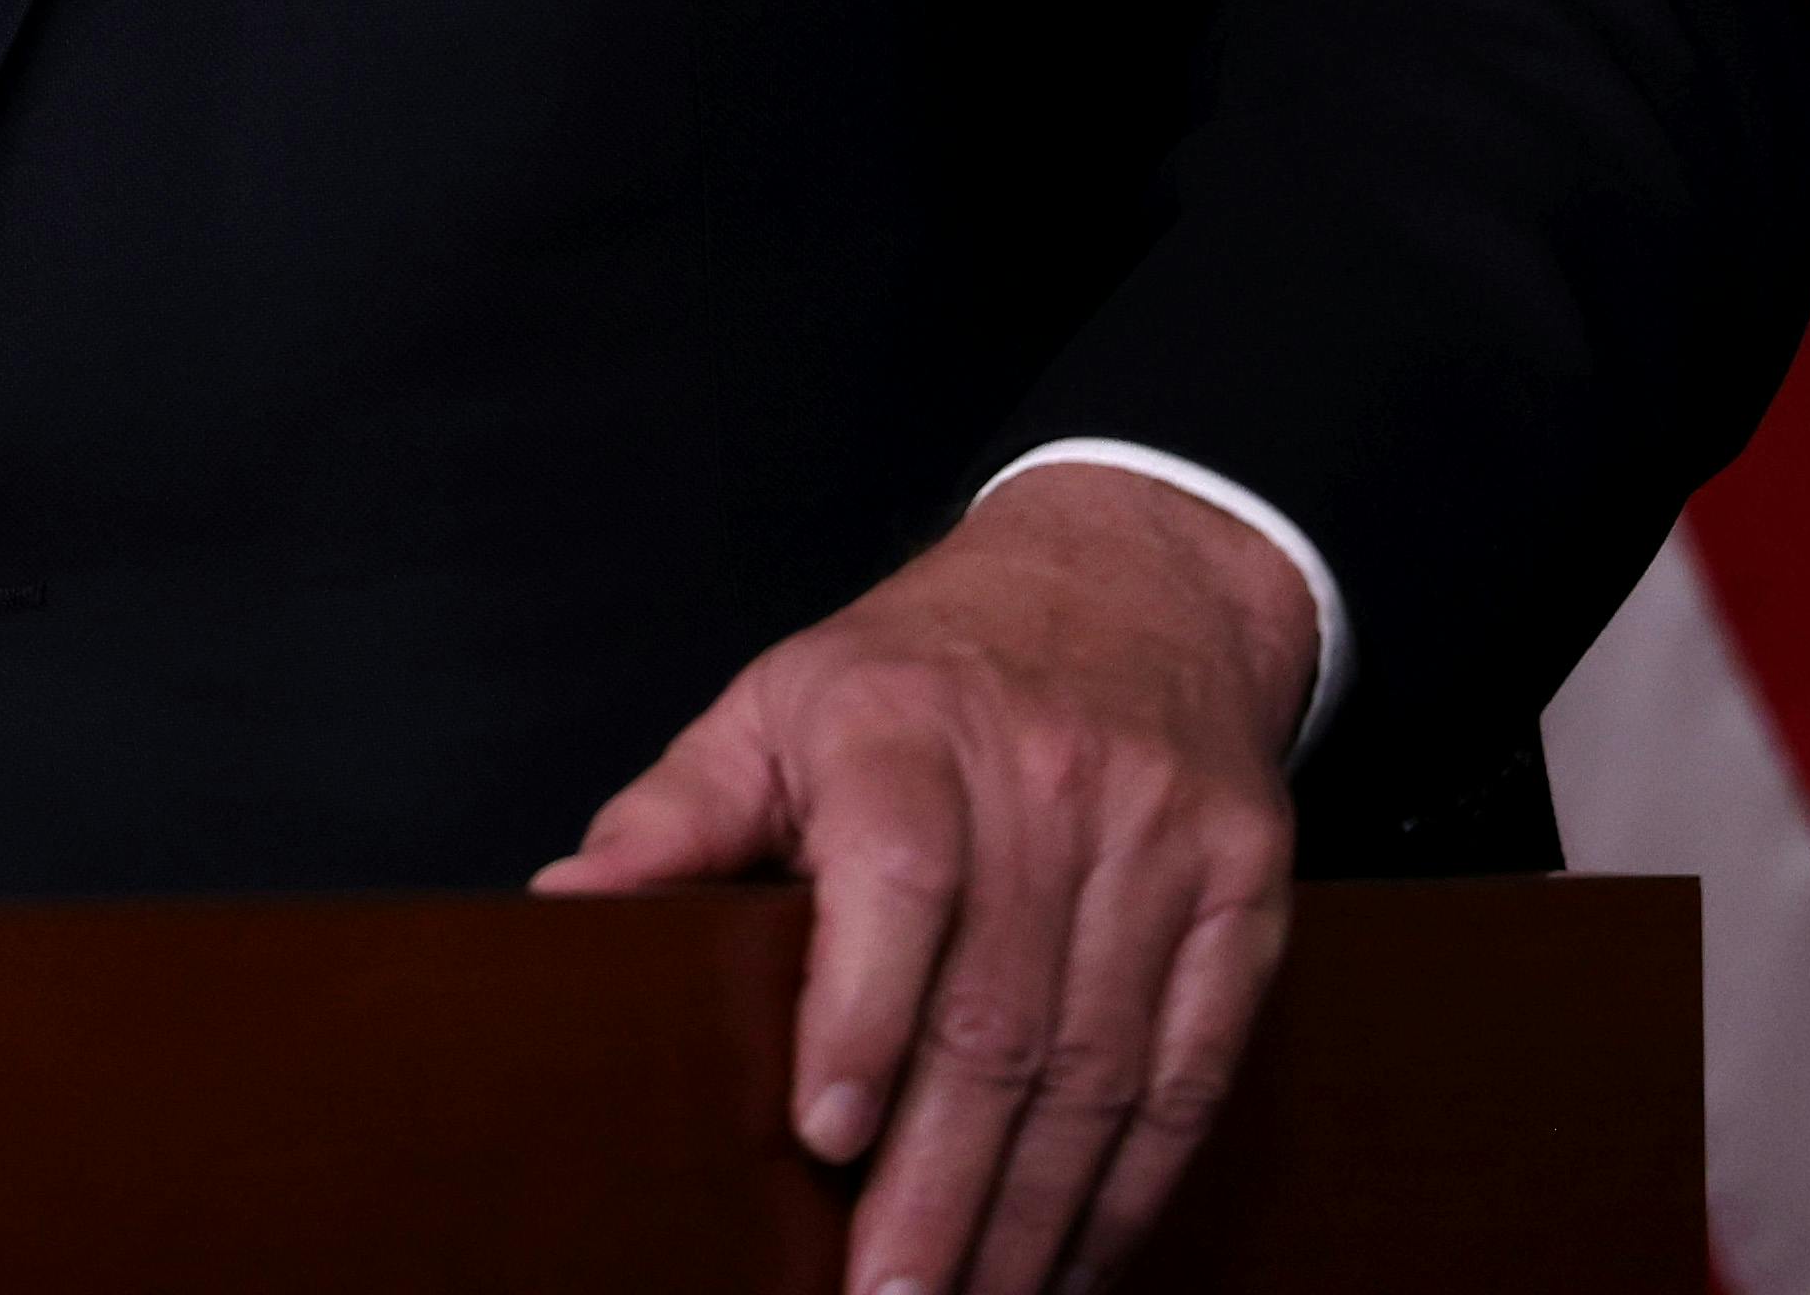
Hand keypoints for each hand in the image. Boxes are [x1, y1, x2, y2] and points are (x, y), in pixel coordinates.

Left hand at [530, 462, 1312, 1294]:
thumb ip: (673, 817)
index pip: (900, 878)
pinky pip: (1194, 1069)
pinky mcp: (1245, 894)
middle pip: (1000, 1013)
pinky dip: (1136, 1184)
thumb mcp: (778, 703)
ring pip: (1101, 1066)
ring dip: (1034, 1213)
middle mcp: (1049, 782)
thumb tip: (564, 911)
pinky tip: (1077, 1256)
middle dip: (943, 1181)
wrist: (1132, 582)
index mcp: (908, 730)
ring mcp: (1161, 841)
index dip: (864, 1013)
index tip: (827, 1132)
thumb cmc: (922, 670)